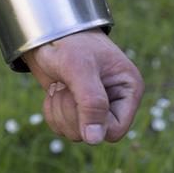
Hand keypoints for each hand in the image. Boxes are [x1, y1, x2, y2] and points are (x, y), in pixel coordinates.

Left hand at [23, 29, 143, 144]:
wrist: (45, 33)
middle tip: (66, 85)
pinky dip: (51, 111)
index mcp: (128, 89)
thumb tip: (95, 139)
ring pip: (75, 133)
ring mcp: (93, 106)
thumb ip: (91, 102)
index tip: (78, 102)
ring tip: (61, 84)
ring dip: (60, 110)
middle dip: (72, 113)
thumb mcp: (80, 68)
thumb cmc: (69, 42)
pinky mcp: (74, 108)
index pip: (116, 129)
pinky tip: (54, 90)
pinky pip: (60, 127)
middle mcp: (114, 101)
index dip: (94, 123)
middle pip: (93, 135)